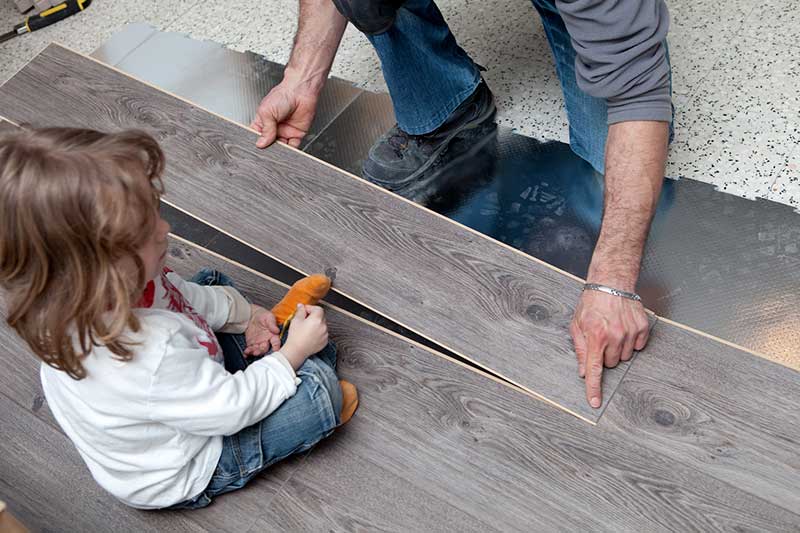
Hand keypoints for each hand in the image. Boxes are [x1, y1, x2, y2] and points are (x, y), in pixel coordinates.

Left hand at [244, 305, 280, 356]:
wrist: (250, 315)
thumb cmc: (262, 315)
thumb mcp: (268, 317)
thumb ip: (272, 324)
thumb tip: (277, 330)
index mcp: (273, 335)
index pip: (276, 343)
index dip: (276, 347)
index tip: (274, 350)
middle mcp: (267, 341)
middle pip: (266, 349)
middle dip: (262, 351)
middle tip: (257, 351)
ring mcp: (259, 343)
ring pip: (258, 351)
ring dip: (254, 352)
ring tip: (250, 351)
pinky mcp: (251, 344)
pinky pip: (250, 350)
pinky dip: (247, 353)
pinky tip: (245, 353)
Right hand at [251, 80, 318, 148]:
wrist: (301, 91)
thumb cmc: (283, 95)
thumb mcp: (267, 112)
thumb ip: (265, 130)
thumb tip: (261, 143)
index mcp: (263, 122)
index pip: (256, 136)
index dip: (255, 142)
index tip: (255, 148)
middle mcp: (274, 128)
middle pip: (268, 144)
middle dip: (267, 149)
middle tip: (266, 152)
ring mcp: (285, 132)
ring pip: (280, 148)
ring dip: (278, 152)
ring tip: (275, 152)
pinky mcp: (296, 135)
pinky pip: (293, 147)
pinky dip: (290, 151)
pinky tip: (286, 151)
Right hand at [281, 304, 328, 369]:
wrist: (296, 351)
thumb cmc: (295, 336)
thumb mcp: (296, 320)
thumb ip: (300, 311)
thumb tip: (301, 306)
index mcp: (317, 319)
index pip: (318, 308)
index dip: (310, 308)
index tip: (304, 311)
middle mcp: (324, 326)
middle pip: (321, 316)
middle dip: (313, 316)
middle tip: (304, 319)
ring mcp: (325, 334)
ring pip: (322, 325)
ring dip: (316, 324)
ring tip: (306, 328)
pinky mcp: (325, 341)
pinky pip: (323, 333)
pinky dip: (318, 332)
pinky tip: (310, 335)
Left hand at [569, 289, 650, 408]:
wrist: (611, 283)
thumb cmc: (592, 302)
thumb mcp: (577, 325)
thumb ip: (580, 349)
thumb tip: (583, 371)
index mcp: (595, 336)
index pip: (594, 369)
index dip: (594, 388)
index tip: (595, 402)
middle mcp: (614, 336)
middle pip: (611, 364)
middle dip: (604, 355)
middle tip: (601, 339)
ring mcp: (630, 332)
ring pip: (624, 356)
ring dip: (617, 348)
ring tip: (612, 330)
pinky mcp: (642, 328)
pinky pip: (637, 347)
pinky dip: (630, 341)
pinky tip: (623, 328)